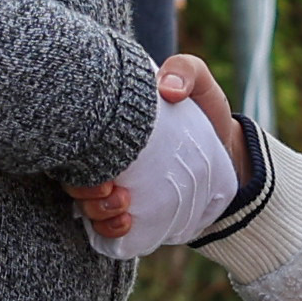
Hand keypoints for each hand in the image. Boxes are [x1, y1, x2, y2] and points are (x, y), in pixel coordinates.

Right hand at [72, 53, 258, 254]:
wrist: (229, 157)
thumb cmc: (204, 114)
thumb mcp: (199, 83)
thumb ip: (185, 71)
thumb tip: (167, 89)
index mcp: (110, 125)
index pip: (75, 137)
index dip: (76, 153)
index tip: (100, 163)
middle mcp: (105, 156)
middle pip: (72, 175)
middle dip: (83, 188)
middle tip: (111, 189)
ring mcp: (115, 186)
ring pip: (85, 204)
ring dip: (97, 211)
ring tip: (124, 208)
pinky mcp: (128, 211)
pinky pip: (105, 227)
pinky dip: (109, 230)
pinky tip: (125, 225)